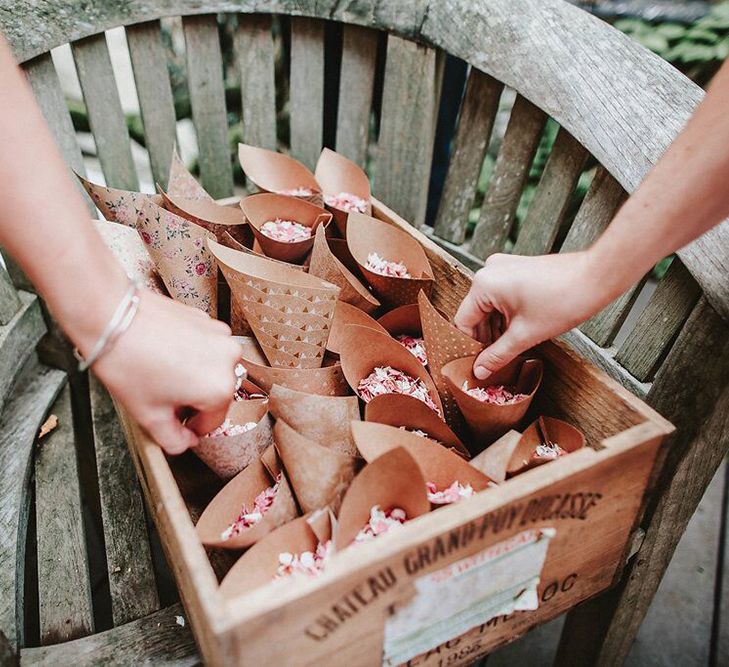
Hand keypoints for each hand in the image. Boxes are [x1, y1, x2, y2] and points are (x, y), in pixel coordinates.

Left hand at [91, 290, 241, 453]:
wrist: (111, 315)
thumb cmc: (128, 363)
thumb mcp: (148, 415)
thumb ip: (173, 439)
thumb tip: (185, 442)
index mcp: (219, 389)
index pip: (213, 422)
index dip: (191, 427)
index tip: (175, 422)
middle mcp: (229, 361)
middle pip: (214, 394)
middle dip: (192, 399)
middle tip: (162, 396)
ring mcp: (220, 337)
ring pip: (211, 369)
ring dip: (193, 376)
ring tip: (162, 372)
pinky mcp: (208, 320)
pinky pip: (206, 347)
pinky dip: (191, 354)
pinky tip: (165, 353)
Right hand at [454, 251, 607, 378]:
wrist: (595, 277)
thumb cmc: (564, 300)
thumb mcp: (525, 335)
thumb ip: (497, 355)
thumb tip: (479, 370)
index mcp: (484, 284)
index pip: (463, 322)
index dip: (469, 347)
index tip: (475, 365)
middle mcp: (488, 271)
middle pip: (475, 314)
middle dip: (484, 338)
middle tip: (491, 363)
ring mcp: (503, 268)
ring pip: (489, 307)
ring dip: (496, 329)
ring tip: (507, 350)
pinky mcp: (515, 269)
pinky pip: (501, 297)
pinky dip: (506, 316)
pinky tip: (516, 333)